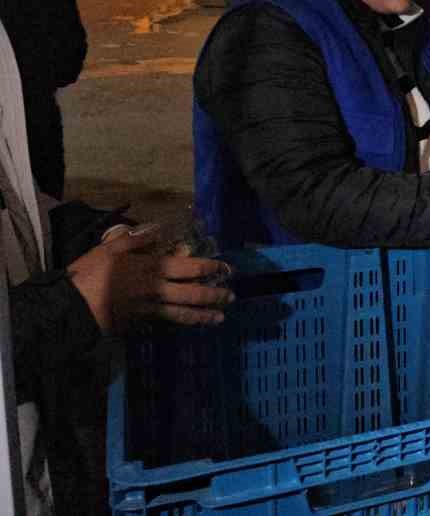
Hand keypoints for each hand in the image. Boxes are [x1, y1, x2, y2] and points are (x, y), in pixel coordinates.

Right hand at [67, 228, 232, 334]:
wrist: (72, 306)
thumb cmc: (90, 273)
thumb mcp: (111, 248)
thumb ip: (137, 238)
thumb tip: (158, 229)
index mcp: (152, 268)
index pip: (190, 268)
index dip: (211, 269)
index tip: (225, 269)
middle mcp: (157, 289)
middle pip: (192, 294)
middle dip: (214, 296)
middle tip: (230, 296)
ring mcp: (149, 309)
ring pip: (182, 313)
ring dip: (203, 316)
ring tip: (219, 318)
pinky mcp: (139, 323)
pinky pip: (165, 323)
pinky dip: (180, 324)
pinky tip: (189, 325)